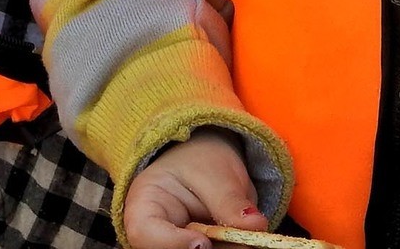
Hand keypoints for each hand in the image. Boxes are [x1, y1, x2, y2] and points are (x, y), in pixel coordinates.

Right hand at [121, 129, 268, 248]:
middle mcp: (156, 234)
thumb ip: (229, 200)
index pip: (144, 233)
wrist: (207, 162)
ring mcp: (178, 246)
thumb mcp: (214, 171)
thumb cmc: (199, 160)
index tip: (203, 242)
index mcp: (144, 205)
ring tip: (247, 233)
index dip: (172, 243)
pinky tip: (243, 237)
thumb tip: (255, 226)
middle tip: (244, 239)